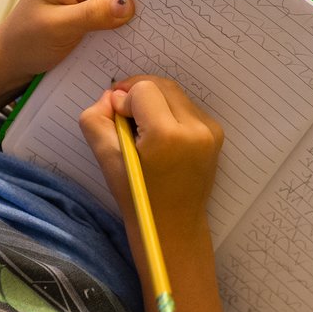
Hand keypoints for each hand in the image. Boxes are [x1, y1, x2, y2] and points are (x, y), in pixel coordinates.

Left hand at [0, 0, 135, 84]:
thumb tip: (129, 4)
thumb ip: (94, 14)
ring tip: (128, 36)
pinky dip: (106, 22)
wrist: (7, 59)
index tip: (152, 10)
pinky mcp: (74, 1)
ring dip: (115, 17)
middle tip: (143, 28)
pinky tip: (113, 37)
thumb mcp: (61, 28)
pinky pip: (99, 6)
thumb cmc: (27, 43)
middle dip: (124, 6)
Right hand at [79, 76, 223, 230]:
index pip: (142, 90)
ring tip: (142, 130)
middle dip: (138, 94)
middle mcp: (195, 128)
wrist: (174, 225)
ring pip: (174, 93)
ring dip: (154, 102)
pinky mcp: (216, 133)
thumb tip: (111, 96)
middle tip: (124, 119)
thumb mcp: (106, 159)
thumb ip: (96, 120)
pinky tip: (160, 137)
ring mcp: (210, 130)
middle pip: (160, 85)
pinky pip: (186, 106)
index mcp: (168, 135)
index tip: (118, 125)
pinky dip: (169, 112)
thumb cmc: (138, 197)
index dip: (124, 102)